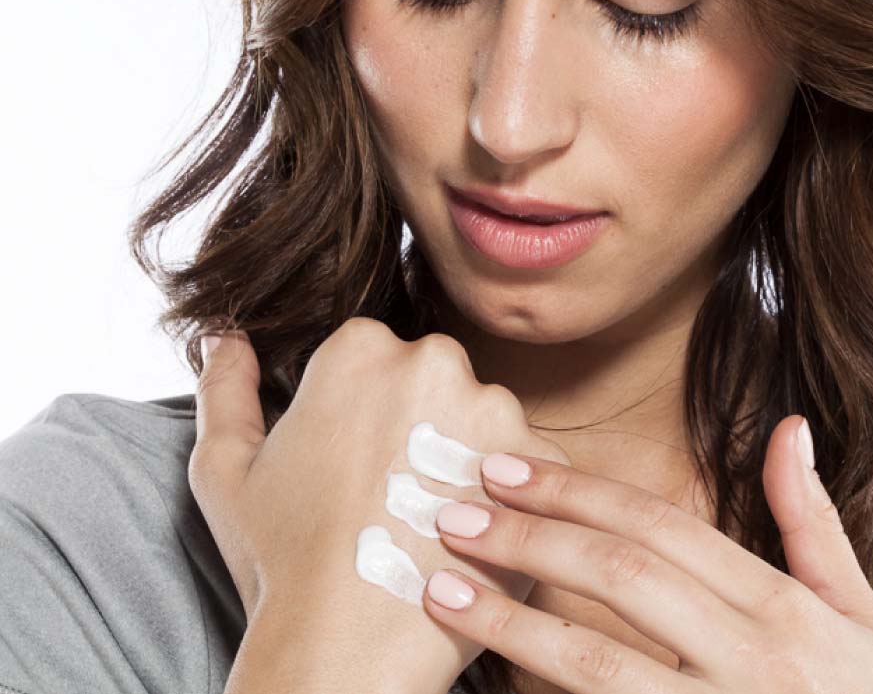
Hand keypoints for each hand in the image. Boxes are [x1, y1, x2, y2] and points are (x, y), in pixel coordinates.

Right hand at [189, 319, 570, 691]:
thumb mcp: (224, 466)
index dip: (363, 411)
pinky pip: (528, 466)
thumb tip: (225, 335)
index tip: (355, 458)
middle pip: (434, 377)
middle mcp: (435, 361)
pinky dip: (507, 495)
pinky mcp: (539, 462)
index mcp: (361, 348)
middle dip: (420, 420)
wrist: (345, 648)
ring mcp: (494, 409)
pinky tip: (467, 536)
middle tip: (392, 490)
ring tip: (430, 518)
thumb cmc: (278, 558)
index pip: (375, 356)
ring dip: (466, 454)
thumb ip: (223, 384)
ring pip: (483, 417)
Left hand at [421, 415, 872, 693]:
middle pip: (622, 578)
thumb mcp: (858, 617)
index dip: (575, 493)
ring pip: (599, 665)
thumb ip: (814, 524)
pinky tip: (489, 676)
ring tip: (444, 588)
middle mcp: (752, 663)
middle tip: (455, 514)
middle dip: (531, 539)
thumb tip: (790, 428)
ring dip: (511, 622)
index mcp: (781, 610)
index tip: (506, 471)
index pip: (660, 528)